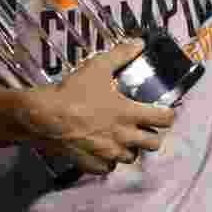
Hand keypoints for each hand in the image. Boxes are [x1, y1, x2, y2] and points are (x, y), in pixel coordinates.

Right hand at [21, 39, 175, 175]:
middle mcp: (123, 137)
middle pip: (153, 144)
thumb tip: (139, 43)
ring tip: (123, 137)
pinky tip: (103, 149)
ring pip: (131, 157)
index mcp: (128, 113)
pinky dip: (109, 160)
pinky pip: (108, 168)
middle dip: (152, 135)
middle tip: (144, 125)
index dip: (168, 115)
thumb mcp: (97, 67)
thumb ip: (121, 55)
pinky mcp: (92, 164)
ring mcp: (108, 153)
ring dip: (131, 148)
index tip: (163, 111)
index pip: (164, 120)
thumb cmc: (73, 92)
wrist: (43, 117)